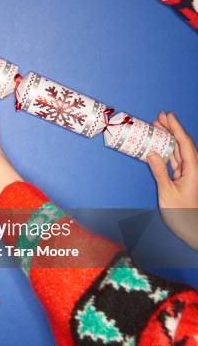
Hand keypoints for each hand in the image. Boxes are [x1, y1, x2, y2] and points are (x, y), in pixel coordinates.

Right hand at [147, 112, 197, 248]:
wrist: (193, 230)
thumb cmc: (182, 214)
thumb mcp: (167, 192)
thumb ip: (159, 172)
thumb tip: (151, 154)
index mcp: (193, 169)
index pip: (184, 143)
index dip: (176, 127)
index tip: (167, 115)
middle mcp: (193, 168)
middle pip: (182, 144)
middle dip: (171, 129)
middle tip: (159, 117)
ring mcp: (189, 173)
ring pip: (179, 151)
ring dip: (169, 139)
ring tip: (157, 128)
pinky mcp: (184, 179)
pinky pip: (175, 161)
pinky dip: (167, 152)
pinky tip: (159, 148)